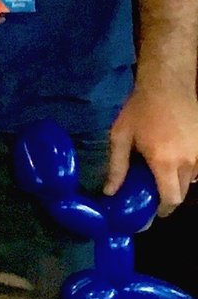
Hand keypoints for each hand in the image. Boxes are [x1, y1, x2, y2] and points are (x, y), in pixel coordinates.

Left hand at [107, 81, 197, 214]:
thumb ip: (117, 166)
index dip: (162, 210)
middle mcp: (188, 162)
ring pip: (191, 180)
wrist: (168, 85)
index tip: (150, 212)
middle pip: (182, 192)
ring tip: (158, 173)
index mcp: (165, 162)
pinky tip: (171, 159)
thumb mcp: (120, 136)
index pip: (170, 199)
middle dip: (167, 198)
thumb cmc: (140, 109)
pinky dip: (186, 169)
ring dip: (176, 182)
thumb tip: (110, 192)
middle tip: (150, 194)